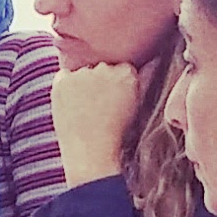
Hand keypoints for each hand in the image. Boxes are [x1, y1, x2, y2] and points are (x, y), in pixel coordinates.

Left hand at [50, 60, 140, 185]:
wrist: (92, 154)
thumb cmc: (117, 135)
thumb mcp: (138, 105)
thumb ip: (144, 80)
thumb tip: (153, 61)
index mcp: (127, 73)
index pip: (120, 68)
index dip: (115, 85)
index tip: (112, 101)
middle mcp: (106, 68)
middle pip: (101, 68)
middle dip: (99, 82)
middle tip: (97, 107)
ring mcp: (83, 74)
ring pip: (82, 72)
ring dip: (82, 84)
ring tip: (84, 110)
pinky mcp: (63, 81)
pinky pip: (63, 76)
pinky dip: (65, 88)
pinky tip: (71, 107)